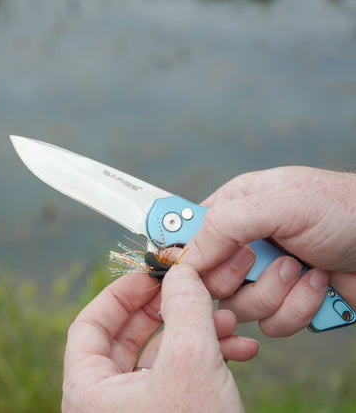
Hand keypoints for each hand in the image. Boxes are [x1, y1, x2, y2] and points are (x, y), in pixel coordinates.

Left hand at [62, 265, 258, 412]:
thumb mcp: (190, 363)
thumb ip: (186, 308)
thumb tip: (182, 272)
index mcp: (91, 391)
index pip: (91, 324)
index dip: (120, 293)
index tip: (149, 274)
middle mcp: (110, 401)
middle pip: (130, 335)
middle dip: (167, 308)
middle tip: (190, 289)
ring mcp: (141, 409)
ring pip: (162, 352)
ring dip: (196, 330)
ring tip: (228, 319)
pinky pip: (182, 373)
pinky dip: (208, 355)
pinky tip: (240, 349)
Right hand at [181, 166, 355, 335]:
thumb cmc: (342, 210)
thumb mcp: (280, 203)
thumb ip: (226, 224)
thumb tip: (185, 257)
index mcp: (234, 209)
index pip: (189, 235)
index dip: (187, 256)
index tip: (195, 269)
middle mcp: (243, 243)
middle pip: (209, 280)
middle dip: (240, 278)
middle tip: (262, 260)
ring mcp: (263, 274)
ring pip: (239, 307)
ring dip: (275, 292)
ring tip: (302, 269)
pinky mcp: (284, 301)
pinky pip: (270, 323)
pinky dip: (298, 308)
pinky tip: (319, 283)